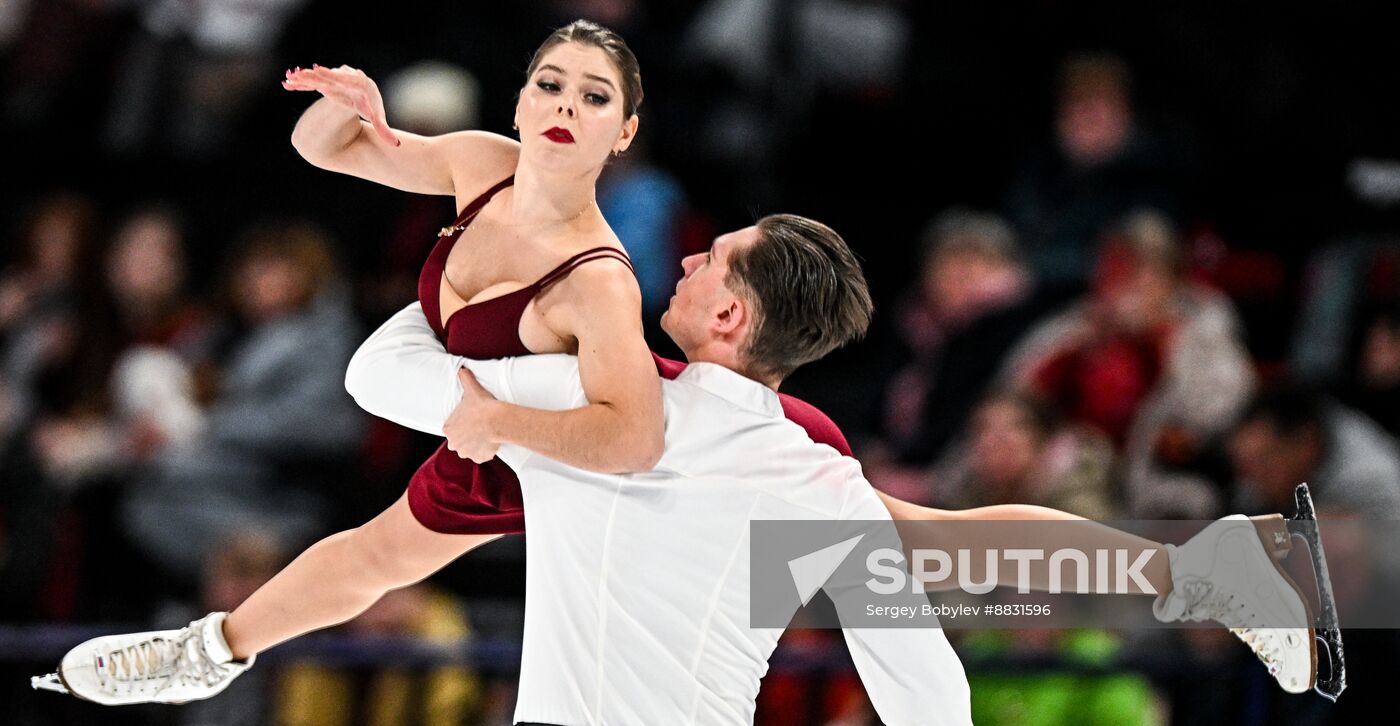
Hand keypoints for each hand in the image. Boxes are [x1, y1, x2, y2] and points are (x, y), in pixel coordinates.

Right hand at [282, 64, 400, 145]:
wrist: (362, 93)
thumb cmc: (371, 106)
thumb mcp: (377, 117)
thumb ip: (384, 130)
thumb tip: (397, 145)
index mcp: (357, 83)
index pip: (344, 79)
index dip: (331, 75)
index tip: (320, 71)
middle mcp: (343, 78)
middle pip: (328, 76)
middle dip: (315, 75)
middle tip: (303, 72)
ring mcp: (332, 80)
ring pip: (316, 78)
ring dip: (303, 78)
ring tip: (290, 76)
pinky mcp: (323, 84)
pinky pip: (311, 83)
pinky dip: (300, 84)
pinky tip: (286, 84)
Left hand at [444, 368, 501, 462]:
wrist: (497, 420)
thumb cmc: (482, 405)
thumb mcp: (472, 389)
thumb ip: (465, 378)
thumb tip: (462, 369)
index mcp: (448, 429)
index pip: (452, 429)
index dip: (462, 425)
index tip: (471, 420)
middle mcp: (453, 443)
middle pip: (459, 441)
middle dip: (467, 437)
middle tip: (479, 428)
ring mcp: (466, 452)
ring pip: (470, 450)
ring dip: (476, 445)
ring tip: (486, 435)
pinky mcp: (479, 458)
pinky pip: (481, 456)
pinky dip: (486, 452)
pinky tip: (491, 442)